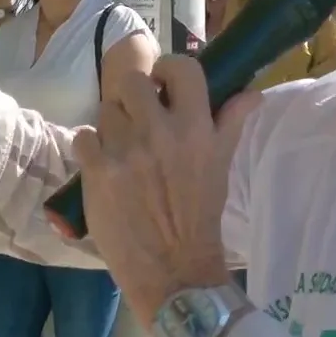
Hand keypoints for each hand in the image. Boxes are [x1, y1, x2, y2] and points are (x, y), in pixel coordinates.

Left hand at [71, 57, 259, 324]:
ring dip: (111, 127)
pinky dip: (90, 149)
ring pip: (106, 110)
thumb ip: (230, 123)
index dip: (168, 70)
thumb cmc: (200, 216)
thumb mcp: (220, 166)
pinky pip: (83, 137)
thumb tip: (252, 92)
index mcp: (197, 128)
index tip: (163, 85)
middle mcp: (161, 133)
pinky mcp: (98, 172)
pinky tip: (102, 166)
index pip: (181, 67)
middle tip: (137, 121)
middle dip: (133, 99)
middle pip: (133, 83)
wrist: (174, 268)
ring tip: (121, 151)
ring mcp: (127, 151)